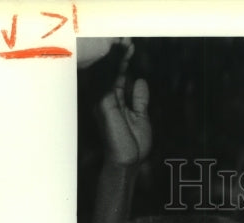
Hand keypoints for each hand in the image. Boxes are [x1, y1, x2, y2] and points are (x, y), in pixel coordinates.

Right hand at [97, 40, 151, 166]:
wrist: (127, 161)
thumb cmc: (133, 144)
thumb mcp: (141, 117)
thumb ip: (139, 99)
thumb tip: (139, 80)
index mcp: (113, 101)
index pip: (116, 76)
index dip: (123, 61)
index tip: (130, 48)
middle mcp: (105, 98)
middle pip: (110, 71)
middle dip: (118, 55)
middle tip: (127, 39)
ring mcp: (102, 100)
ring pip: (107, 73)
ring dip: (116, 58)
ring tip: (125, 43)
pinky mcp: (103, 104)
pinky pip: (108, 81)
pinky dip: (114, 69)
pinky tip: (121, 58)